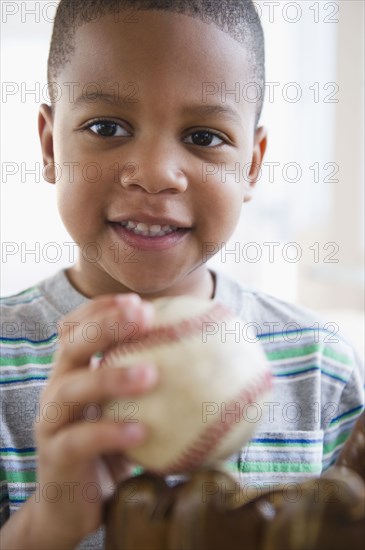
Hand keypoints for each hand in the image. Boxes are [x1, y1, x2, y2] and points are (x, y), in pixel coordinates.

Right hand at [29, 294, 156, 548]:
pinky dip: (109, 433)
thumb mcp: (136, 411)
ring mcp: (52, 421)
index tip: (139, 301)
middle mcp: (59, 388)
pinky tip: (140, 432)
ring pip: (72, 387)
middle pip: (73, 344)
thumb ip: (162, 387)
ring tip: (149, 374)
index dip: (102, 308)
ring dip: (110, 377)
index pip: (79, 327)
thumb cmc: (116, 448)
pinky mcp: (55, 455)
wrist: (79, 504)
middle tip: (141, 316)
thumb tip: (220, 365)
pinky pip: (80, 440)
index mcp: (76, 371)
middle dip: (104, 324)